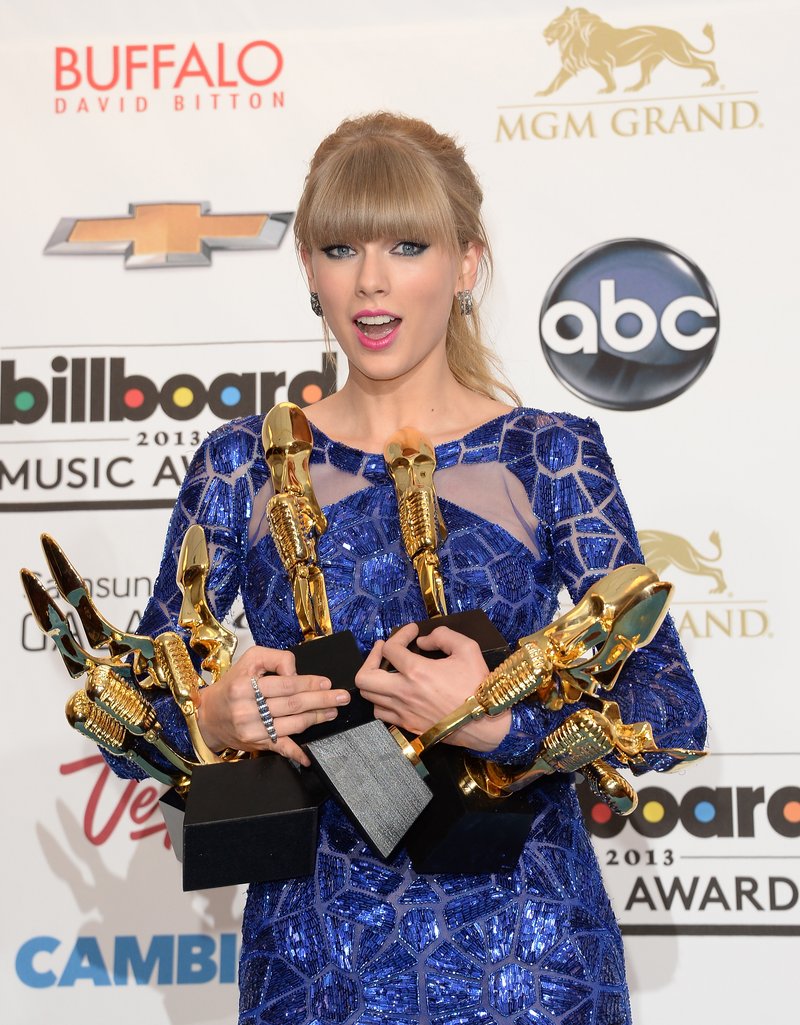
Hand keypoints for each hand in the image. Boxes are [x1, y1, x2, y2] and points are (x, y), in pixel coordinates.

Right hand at [197, 645, 350, 766]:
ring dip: (316, 719)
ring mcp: (252, 730)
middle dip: (321, 701)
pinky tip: (309, 755)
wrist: (209, 713)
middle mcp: (247, 710)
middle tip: (341, 697)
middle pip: (292, 705)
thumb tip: (297, 674)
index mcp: (245, 686)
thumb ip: (277, 659)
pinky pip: (280, 748)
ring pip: (292, 725)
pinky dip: (295, 753)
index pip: (285, 685)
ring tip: (333, 711)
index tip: (327, 683)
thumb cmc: (233, 684)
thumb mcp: (251, 660)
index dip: (309, 684)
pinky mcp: (256, 744)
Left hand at [356, 624, 511, 751]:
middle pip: (364, 677)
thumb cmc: (477, 685)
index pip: (390, 648)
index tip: (412, 632)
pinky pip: (381, 713)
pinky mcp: (407, 725)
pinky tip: (394, 691)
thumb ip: (443, 636)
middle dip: (370, 658)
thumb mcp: (467, 649)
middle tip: (384, 650)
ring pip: (369, 697)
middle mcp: (403, 693)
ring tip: (387, 670)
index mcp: (416, 672)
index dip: (399, 634)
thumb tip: (422, 641)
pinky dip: (381, 699)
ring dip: (374, 679)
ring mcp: (403, 712)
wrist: (484, 723)